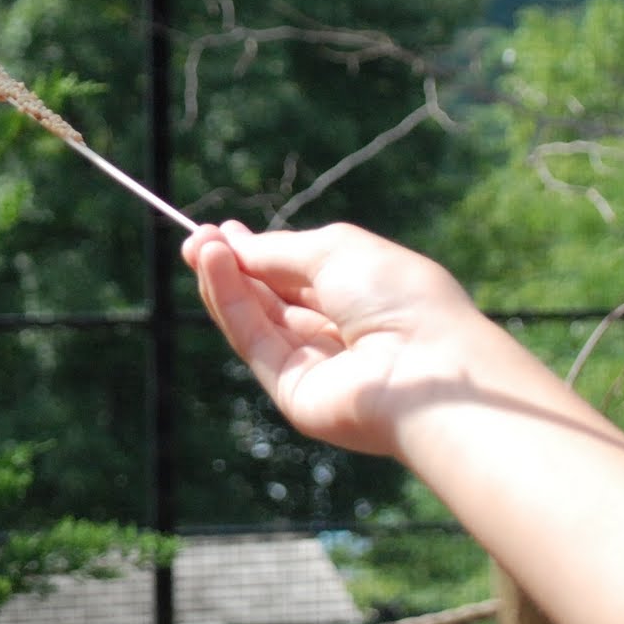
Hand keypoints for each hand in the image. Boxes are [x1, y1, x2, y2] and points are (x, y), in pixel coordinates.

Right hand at [181, 220, 475, 457]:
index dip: (258, 252)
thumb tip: (233, 243)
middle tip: (195, 240)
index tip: (220, 231)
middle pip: (271, 298)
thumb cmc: (399, 297)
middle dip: (233, 266)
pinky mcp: (292, 391)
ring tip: (198, 247)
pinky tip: (213, 267)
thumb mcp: (335, 250)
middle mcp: (337, 330)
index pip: (297, 273)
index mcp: (361, 292)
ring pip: (256, 320)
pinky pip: (253, 342)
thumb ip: (277, 250)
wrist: (427, 370)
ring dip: (224, 281)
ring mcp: (314, 364)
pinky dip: (230, 304)